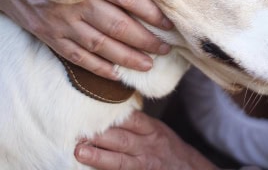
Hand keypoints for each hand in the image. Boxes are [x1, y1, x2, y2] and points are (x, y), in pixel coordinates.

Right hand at [0, 0, 172, 79]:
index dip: (151, 12)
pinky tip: (116, 75)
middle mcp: (74, 0)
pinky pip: (76, 57)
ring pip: (101, 46)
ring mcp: (59, 21)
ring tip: (148, 65)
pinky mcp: (47, 34)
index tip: (169, 23)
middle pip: (118, 26)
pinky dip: (98, 68)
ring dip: (127, 58)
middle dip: (146, 40)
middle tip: (166, 48)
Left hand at [75, 111, 217, 169]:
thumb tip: (107, 109)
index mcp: (151, 130)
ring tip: (79, 152)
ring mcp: (143, 164)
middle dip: (100, 135)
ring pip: (119, 161)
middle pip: (122, 140)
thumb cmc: (165, 146)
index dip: (112, 115)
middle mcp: (147, 147)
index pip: (133, 120)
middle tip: (77, 130)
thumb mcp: (156, 129)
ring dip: (98, 156)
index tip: (92, 109)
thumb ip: (136, 122)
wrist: (186, 169)